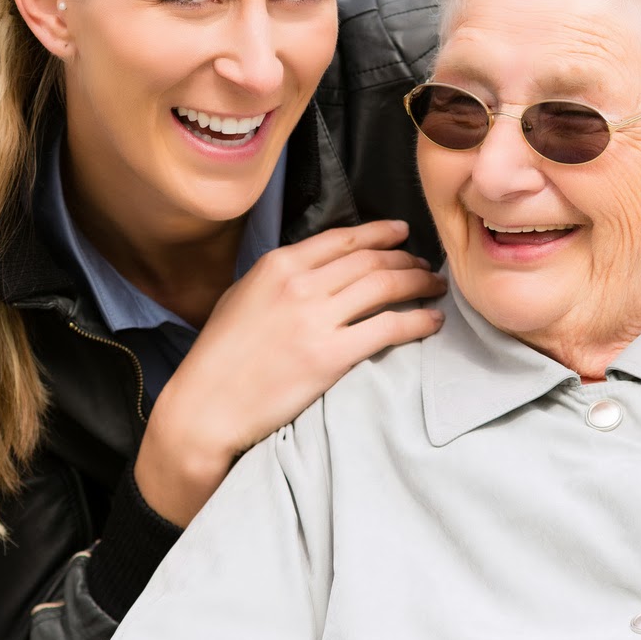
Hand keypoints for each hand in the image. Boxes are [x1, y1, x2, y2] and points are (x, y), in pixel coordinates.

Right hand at [134, 218, 445, 525]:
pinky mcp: (331, 355)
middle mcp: (300, 283)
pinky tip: (432, 321)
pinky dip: (418, 321)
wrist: (205, 406)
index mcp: (277, 265)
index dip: (379, 233)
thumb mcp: (240, 298)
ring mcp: (316, 318)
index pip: (342, 238)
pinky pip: (389, 328)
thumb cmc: (217, 357)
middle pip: (370, 260)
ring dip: (418, 283)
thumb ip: (277, 279)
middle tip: (426, 266)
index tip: (401, 234)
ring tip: (435, 287)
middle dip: (406, 260)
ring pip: (385, 286)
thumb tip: (314, 271)